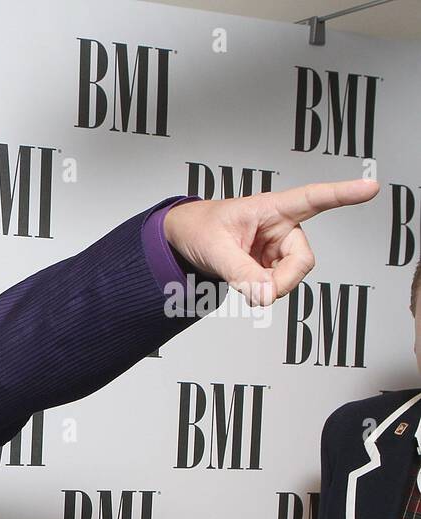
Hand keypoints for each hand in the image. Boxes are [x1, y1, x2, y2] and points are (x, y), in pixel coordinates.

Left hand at [163, 178, 379, 306]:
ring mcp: (277, 247)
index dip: (343, 193)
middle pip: (302, 260)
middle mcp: (281, 226)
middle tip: (257, 292)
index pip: (313, 198)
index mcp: (271, 208)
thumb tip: (266, 296)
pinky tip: (246, 283)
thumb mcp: (215, 250)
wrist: (183, 238)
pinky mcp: (271, 264)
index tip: (371, 187)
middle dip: (282, 281)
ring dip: (269, 287)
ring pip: (291, 277)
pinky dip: (262, 291)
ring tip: (241, 280)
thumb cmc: (199, 228)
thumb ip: (241, 273)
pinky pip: (277, 285)